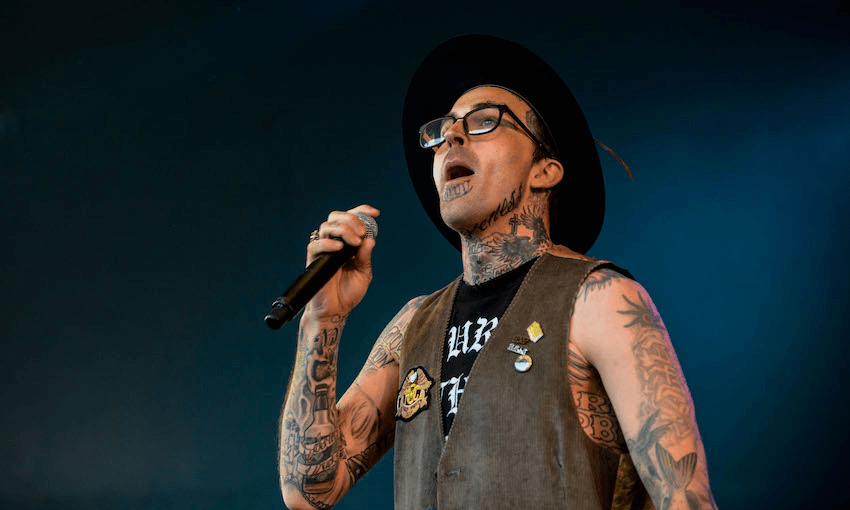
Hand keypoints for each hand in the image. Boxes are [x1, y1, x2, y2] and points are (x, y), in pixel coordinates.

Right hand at [304, 204, 379, 318]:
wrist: (336, 311)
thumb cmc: (348, 293)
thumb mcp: (364, 273)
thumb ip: (365, 257)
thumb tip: (370, 240)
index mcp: (347, 243)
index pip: (350, 219)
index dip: (361, 212)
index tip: (375, 213)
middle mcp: (334, 243)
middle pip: (336, 217)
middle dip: (351, 219)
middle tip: (362, 233)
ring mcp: (323, 250)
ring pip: (326, 227)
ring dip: (343, 229)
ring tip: (355, 242)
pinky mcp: (313, 261)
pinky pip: (315, 245)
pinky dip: (327, 243)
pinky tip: (340, 248)